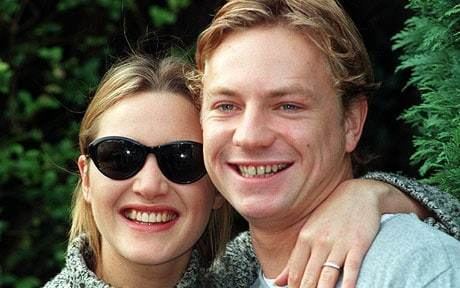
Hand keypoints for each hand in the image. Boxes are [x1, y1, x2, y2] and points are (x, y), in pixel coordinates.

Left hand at [274, 179, 394, 287]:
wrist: (359, 193)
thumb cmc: (333, 214)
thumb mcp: (310, 231)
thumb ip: (295, 258)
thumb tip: (277, 282)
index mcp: (305, 239)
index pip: (294, 272)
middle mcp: (319, 242)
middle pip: (309, 277)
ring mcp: (338, 243)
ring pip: (327, 276)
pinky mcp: (358, 244)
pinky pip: (351, 268)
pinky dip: (347, 284)